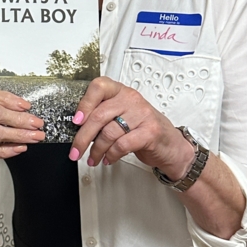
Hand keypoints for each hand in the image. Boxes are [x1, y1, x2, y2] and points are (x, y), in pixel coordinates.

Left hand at [68, 76, 194, 178]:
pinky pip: (122, 145)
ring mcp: (142, 115)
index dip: (84, 104)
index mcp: (121, 91)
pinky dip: (111, 155)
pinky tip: (108, 159)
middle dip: (83, 137)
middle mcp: (131, 99)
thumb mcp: (122, 115)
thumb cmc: (142, 128)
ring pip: (109, 133)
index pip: (98, 87)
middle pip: (99, 115)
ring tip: (93, 158)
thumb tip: (78, 127)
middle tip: (75, 151)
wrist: (171, 145)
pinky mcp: (150, 132)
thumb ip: (103, 115)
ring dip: (96, 150)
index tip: (76, 121)